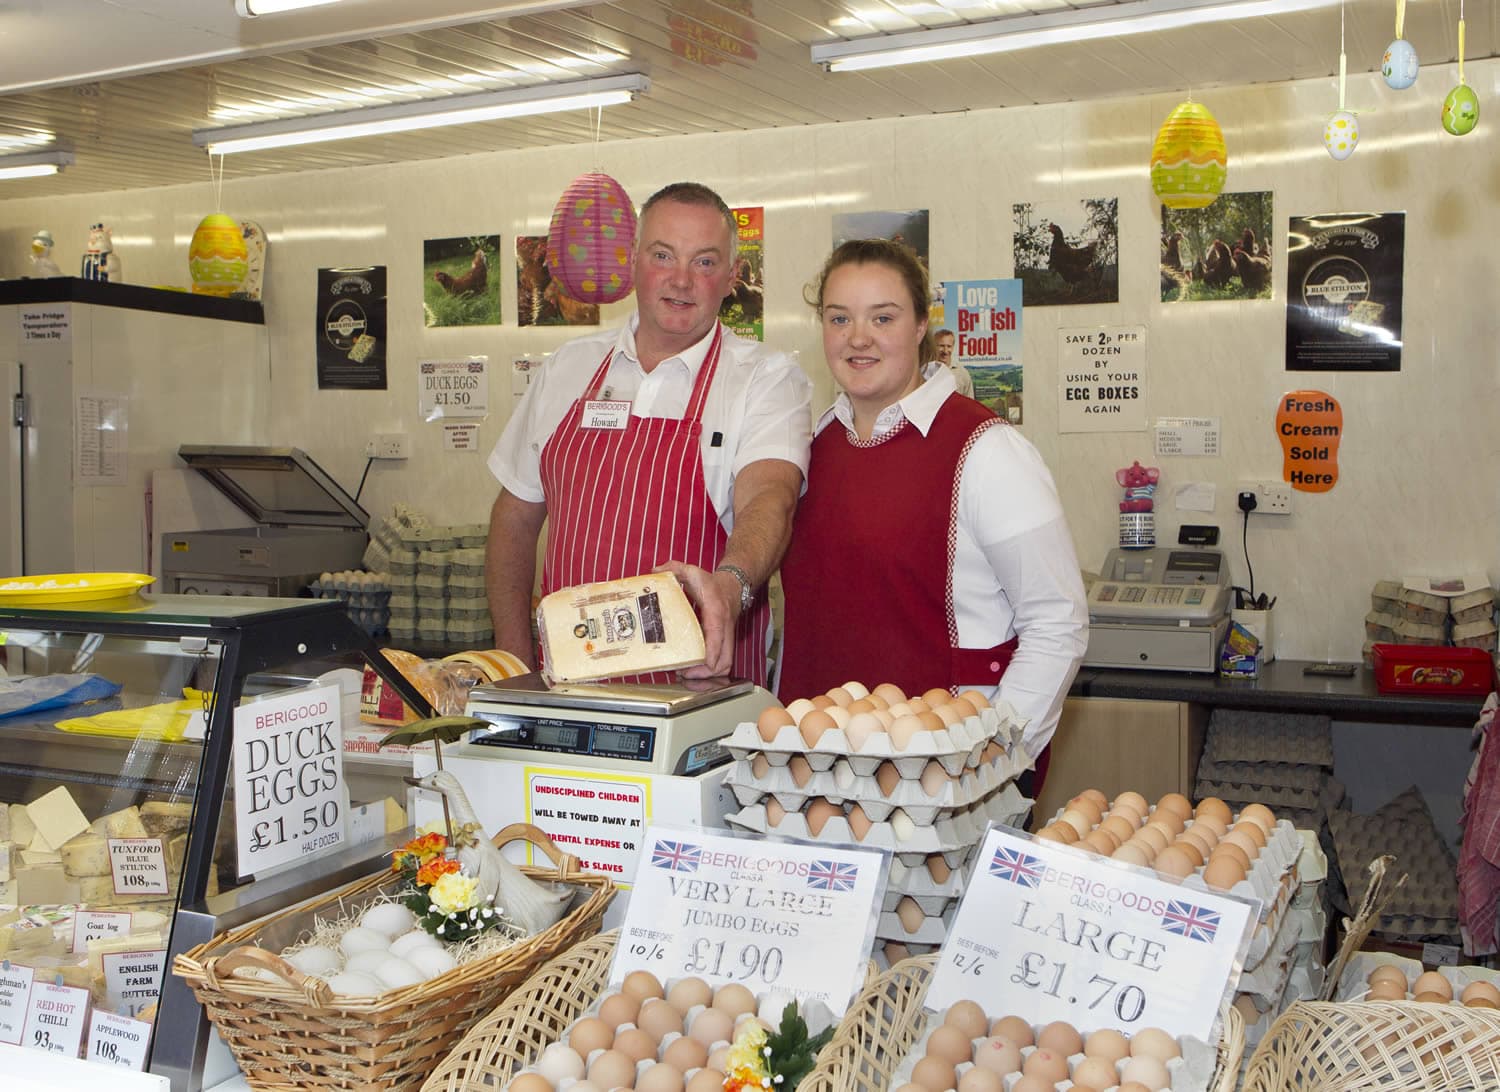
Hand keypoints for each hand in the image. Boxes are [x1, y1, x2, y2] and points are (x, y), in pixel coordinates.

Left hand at [654, 560, 739, 677]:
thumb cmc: (713, 584)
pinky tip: (693, 673)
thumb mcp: (693, 572)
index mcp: (716, 614)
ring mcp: (726, 639)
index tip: (700, 664)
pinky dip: (710, 673)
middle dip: (705, 673)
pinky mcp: (724, 644)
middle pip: (724, 660)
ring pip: (725, 665)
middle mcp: (724, 630)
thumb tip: (655, 571)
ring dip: (708, 676)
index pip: (717, 637)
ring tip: (686, 676)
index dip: (710, 654)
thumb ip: (674, 568)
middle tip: (684, 674)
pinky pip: (722, 663)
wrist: (733, 587)